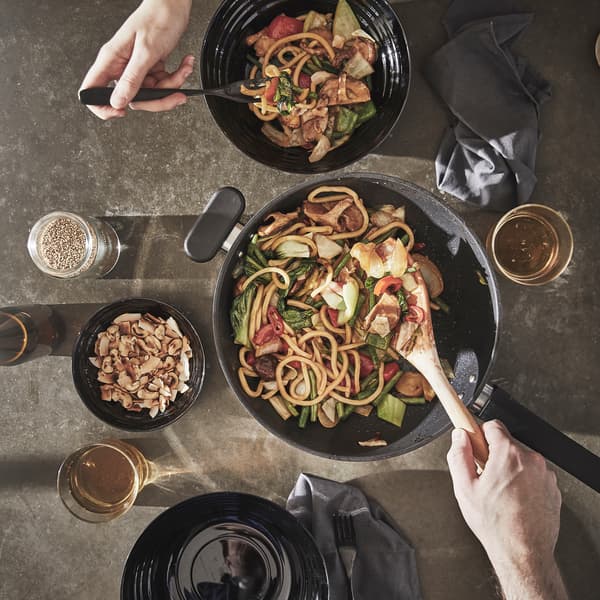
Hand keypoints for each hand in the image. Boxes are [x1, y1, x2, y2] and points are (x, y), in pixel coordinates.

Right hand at [80, 0, 192, 118]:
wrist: (173, 5)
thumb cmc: (157, 19)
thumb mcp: (146, 52)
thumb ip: (132, 79)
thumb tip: (117, 102)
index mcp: (111, 59)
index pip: (92, 89)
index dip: (103, 106)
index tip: (120, 112)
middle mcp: (122, 66)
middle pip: (131, 100)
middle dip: (156, 100)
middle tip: (172, 94)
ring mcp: (137, 69)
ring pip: (151, 95)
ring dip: (171, 87)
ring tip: (181, 71)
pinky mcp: (151, 69)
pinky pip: (162, 85)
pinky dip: (176, 78)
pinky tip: (183, 65)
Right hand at [447, 421, 567, 599]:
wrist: (523, 552)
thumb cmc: (496, 524)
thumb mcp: (464, 488)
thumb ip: (459, 455)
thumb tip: (459, 437)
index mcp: (509, 454)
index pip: (492, 425)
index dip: (479, 435)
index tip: (475, 444)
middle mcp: (531, 460)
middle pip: (506, 444)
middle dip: (494, 456)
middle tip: (485, 478)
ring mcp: (545, 474)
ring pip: (520, 461)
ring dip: (509, 470)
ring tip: (500, 494)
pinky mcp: (552, 488)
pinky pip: (533, 476)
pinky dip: (523, 483)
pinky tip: (513, 501)